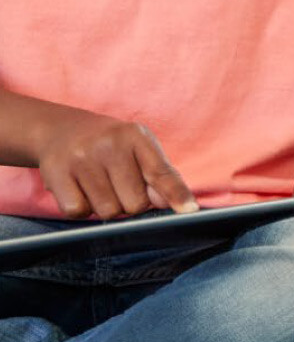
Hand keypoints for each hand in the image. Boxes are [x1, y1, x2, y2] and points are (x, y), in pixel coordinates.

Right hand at [36, 112, 196, 218]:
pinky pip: (78, 211)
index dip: (176, 194)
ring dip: (106, 207)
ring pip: (107, 211)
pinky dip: (81, 208)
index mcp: (136, 137)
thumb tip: (168, 204)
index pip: (161, 173)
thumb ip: (158, 175)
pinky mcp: (56, 173)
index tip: (190, 211)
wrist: (61, 129)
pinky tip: (80, 189)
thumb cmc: (110, 145)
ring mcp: (81, 158)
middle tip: (119, 185)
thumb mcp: (139, 148)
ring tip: (99, 185)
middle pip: (134, 203)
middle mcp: (109, 145)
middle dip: (130, 203)